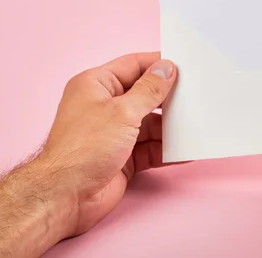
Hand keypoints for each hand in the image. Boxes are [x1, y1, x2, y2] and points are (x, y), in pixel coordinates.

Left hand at [39, 52, 177, 235]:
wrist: (67, 196)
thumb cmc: (84, 148)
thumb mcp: (123, 111)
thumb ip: (149, 90)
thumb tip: (166, 69)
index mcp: (96, 85)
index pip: (132, 65)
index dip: (157, 65)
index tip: (183, 65)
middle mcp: (104, 106)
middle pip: (144, 95)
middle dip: (168, 98)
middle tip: (195, 94)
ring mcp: (114, 133)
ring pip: (150, 124)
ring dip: (170, 127)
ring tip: (195, 124)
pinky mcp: (123, 157)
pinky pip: (150, 148)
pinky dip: (166, 150)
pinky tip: (184, 150)